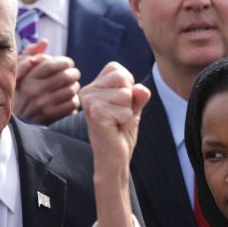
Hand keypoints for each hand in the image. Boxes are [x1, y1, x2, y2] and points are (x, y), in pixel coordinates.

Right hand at [13, 39, 80, 124]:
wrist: (18, 121)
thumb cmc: (22, 91)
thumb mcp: (21, 72)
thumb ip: (31, 54)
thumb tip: (45, 42)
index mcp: (28, 77)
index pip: (53, 64)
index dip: (65, 62)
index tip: (68, 63)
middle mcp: (34, 90)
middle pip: (66, 76)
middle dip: (74, 73)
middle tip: (74, 74)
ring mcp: (43, 104)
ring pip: (71, 90)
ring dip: (75, 87)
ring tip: (73, 86)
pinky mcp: (51, 116)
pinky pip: (72, 104)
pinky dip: (75, 101)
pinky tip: (70, 99)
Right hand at [81, 62, 149, 179]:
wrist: (114, 157)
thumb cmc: (121, 131)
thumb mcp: (133, 106)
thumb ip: (138, 93)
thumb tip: (141, 89)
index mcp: (92, 86)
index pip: (117, 69)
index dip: (128, 87)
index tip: (120, 105)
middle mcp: (86, 91)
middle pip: (122, 78)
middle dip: (129, 98)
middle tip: (119, 115)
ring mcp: (89, 102)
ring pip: (126, 94)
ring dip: (128, 111)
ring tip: (117, 122)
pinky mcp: (96, 113)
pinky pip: (126, 109)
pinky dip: (127, 120)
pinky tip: (115, 128)